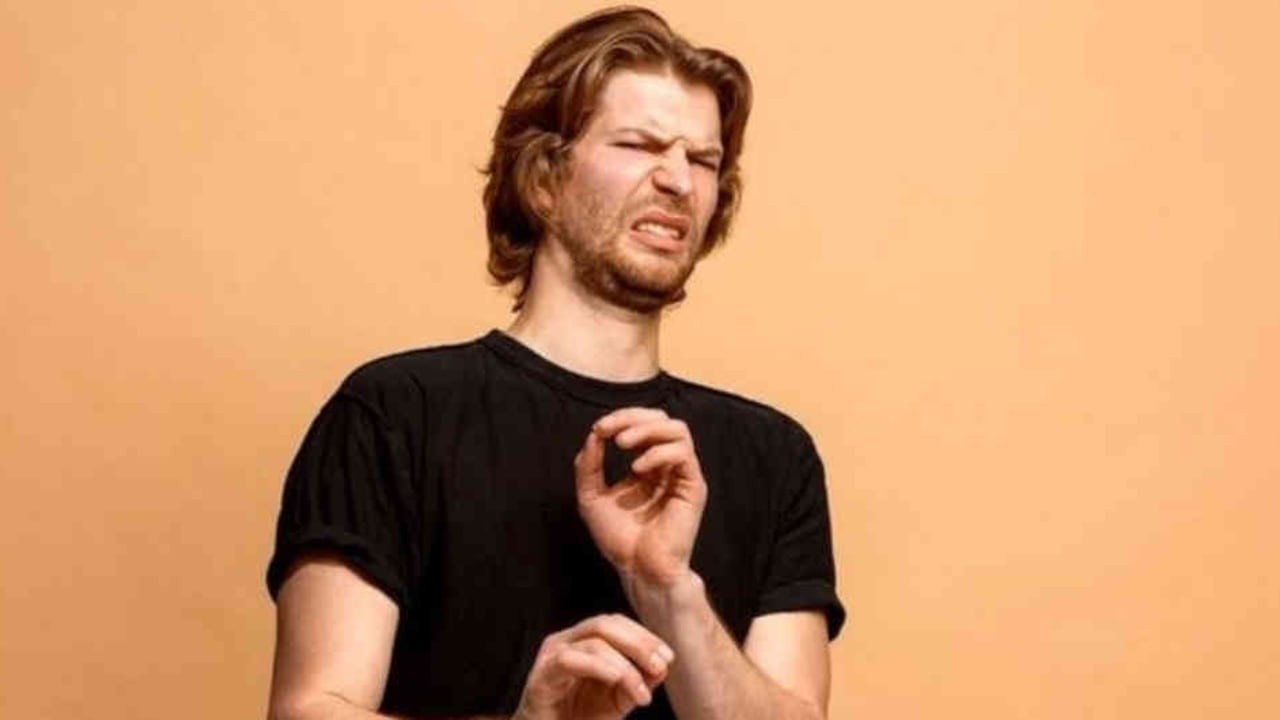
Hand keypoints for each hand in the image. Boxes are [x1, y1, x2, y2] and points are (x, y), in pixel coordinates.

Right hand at [513, 614, 673, 719]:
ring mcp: (550, 656)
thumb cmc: (579, 719)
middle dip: (638, 643)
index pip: (615, 623)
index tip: (668, 657)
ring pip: (592, 640)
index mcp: (581, 641)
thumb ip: (638, 682)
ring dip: (624, 665)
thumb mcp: (617, 701)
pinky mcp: (541, 676)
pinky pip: (569, 660)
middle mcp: (565, 642)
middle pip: (605, 624)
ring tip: (641, 693)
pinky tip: (616, 679)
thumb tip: (662, 666)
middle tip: (660, 666)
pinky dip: (598, 666)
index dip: (644, 636)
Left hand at [575, 408, 707, 587]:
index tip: (598, 430)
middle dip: (633, 417)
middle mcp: (667, 467)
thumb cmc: (619, 540)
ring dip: (647, 429)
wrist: (638, 570)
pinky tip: (638, 468)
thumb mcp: (591, 497)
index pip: (642, 425)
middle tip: (609, 430)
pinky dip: (659, 453)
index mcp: (647, 466)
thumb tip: (594, 435)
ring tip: (622, 443)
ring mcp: (682, 476)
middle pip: (662, 418)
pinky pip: (684, 454)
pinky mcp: (693, 488)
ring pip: (678, 429)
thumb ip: (589, 466)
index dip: (621, 419)